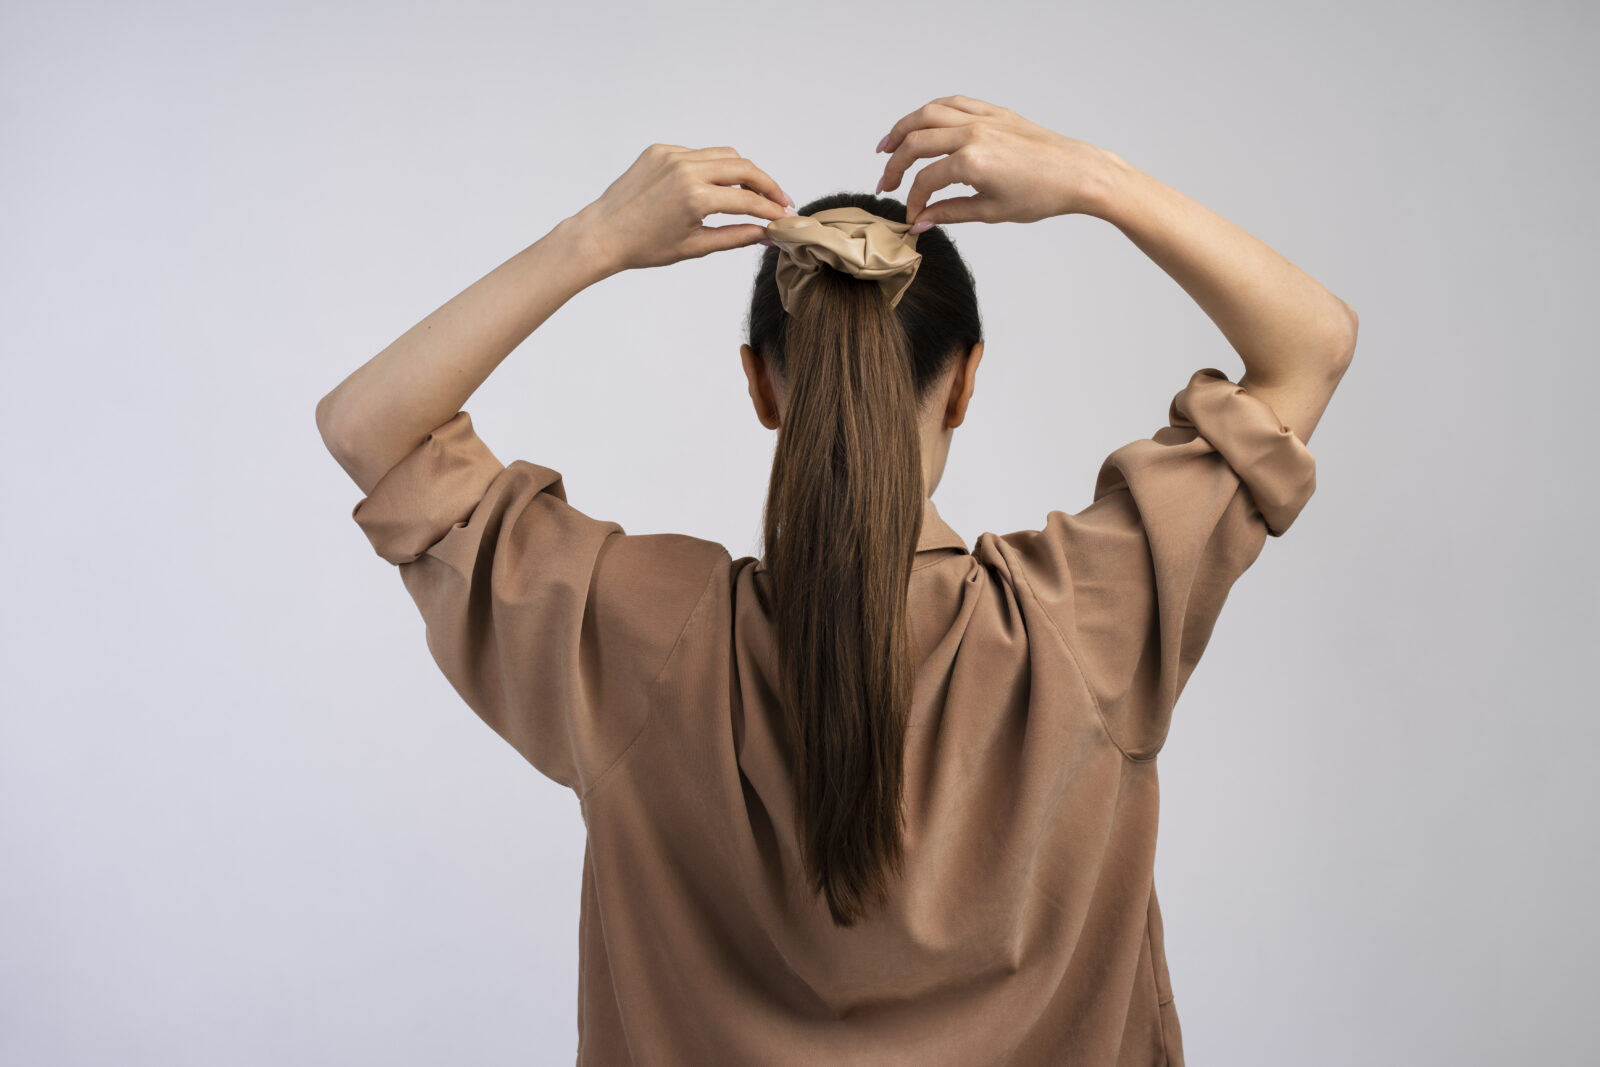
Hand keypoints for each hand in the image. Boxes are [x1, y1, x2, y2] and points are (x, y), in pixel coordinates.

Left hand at [568, 144, 793, 273]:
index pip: (747, 200)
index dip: (771, 210)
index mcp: (695, 197)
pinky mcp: (660, 150)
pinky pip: (698, 154)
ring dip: (742, 173)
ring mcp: (672, 155)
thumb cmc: (644, 247)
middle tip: (780, 201)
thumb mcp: (696, 247)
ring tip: (751, 194)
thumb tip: (766, 233)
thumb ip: (736, 237)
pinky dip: (712, 168)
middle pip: (744, 168)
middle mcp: (686, 169)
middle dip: (767, 185)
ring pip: (724, 156)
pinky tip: (714, 187)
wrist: (602, 233)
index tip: (785, 217)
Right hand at [874, 95, 1118, 227]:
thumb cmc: (1042, 194)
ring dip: (902, 128)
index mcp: (971, 162)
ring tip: (887, 145)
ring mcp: (983, 118)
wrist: (1078, 173)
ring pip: (928, 113)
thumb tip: (921, 222)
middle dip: (894, 164)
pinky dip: (931, 111)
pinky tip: (921, 124)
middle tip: (885, 182)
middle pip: (915, 142)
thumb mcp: (991, 212)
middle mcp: (973, 134)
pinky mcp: (994, 112)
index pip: (925, 181)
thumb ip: (950, 213)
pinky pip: (953, 103)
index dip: (913, 202)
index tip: (913, 217)